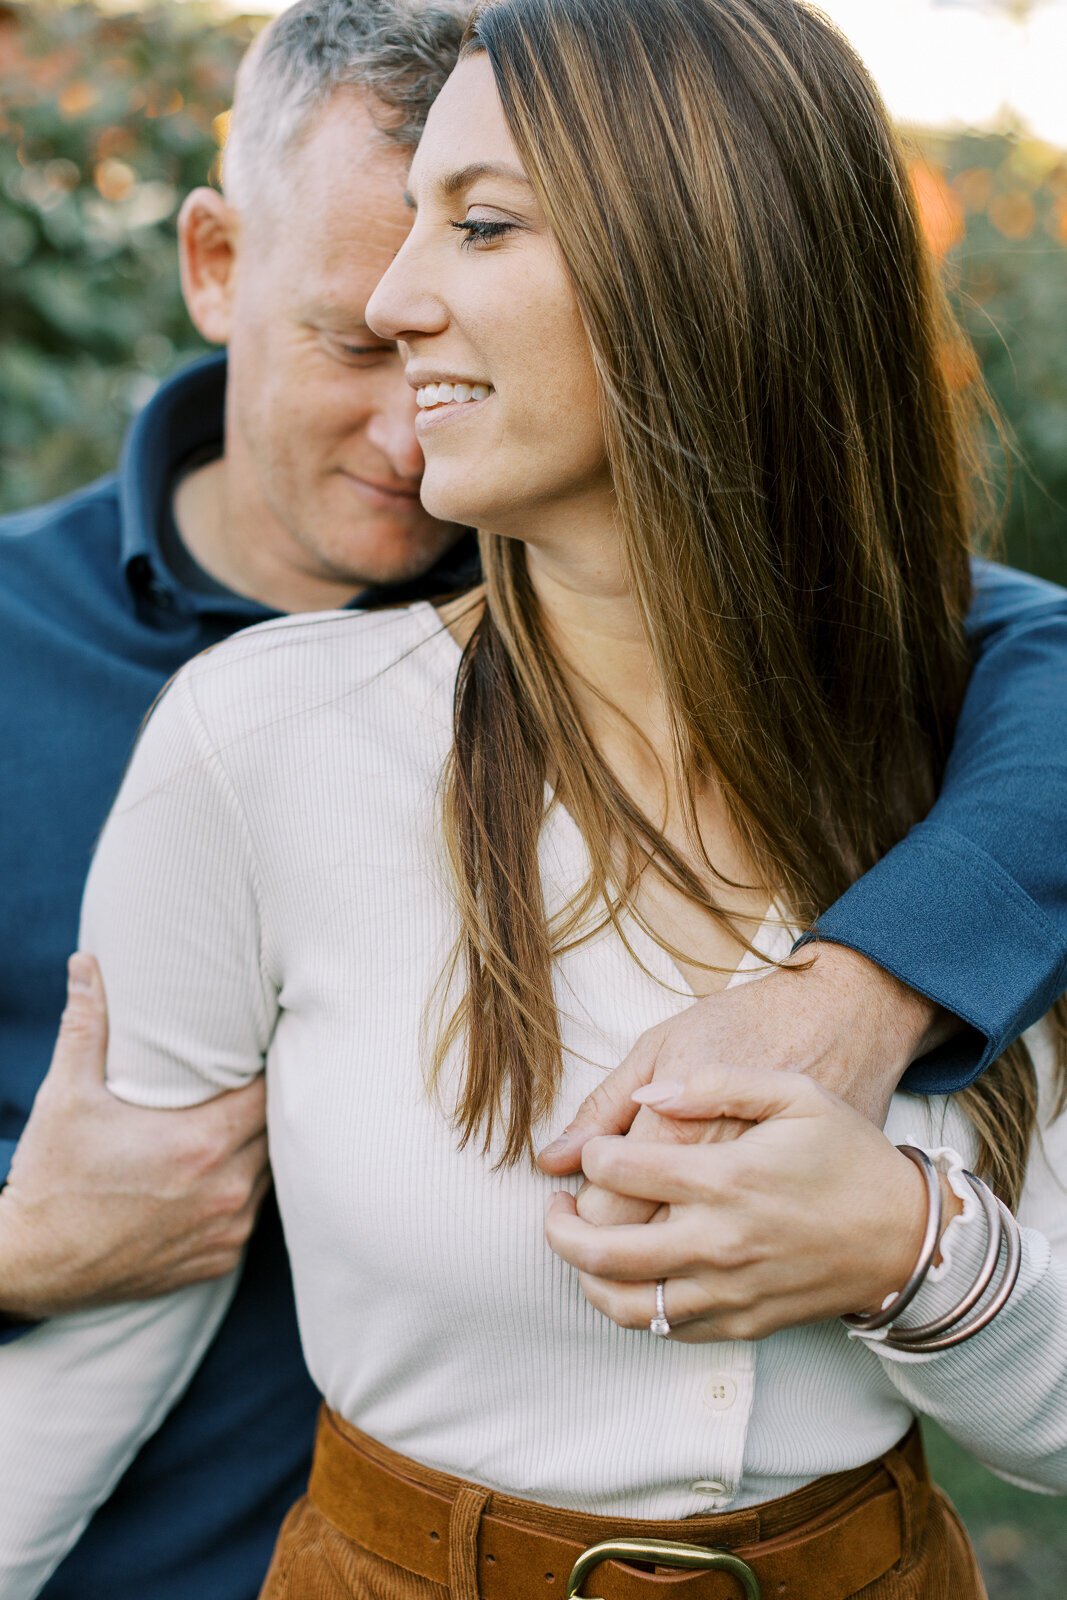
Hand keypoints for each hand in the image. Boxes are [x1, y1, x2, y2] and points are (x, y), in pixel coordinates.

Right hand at [0, 955, 270, 1318]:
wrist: (32, 1267)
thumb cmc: (51, 1178)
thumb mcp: (66, 1096)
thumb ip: (86, 1025)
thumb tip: (86, 964)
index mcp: (201, 1143)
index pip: (270, 1093)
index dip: (272, 1068)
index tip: (263, 1048)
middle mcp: (225, 1190)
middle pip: (276, 1132)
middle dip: (267, 1105)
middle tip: (253, 1080)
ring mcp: (225, 1230)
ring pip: (269, 1174)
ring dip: (257, 1149)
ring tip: (239, 1122)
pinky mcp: (217, 1259)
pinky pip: (251, 1215)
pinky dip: (241, 1192)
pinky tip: (222, 1172)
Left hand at [544, 1064, 956, 1342]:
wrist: (905, 1236)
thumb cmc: (846, 1154)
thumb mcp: (796, 1093)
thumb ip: (719, 1082)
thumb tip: (653, 1095)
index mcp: (726, 1177)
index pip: (620, 1170)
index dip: (593, 1155)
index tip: (596, 1147)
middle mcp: (719, 1241)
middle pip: (603, 1250)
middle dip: (561, 1229)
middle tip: (556, 1207)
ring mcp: (729, 1291)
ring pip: (625, 1303)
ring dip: (585, 1277)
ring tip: (579, 1248)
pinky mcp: (741, 1323)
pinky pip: (667, 1328)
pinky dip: (633, 1306)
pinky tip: (627, 1277)